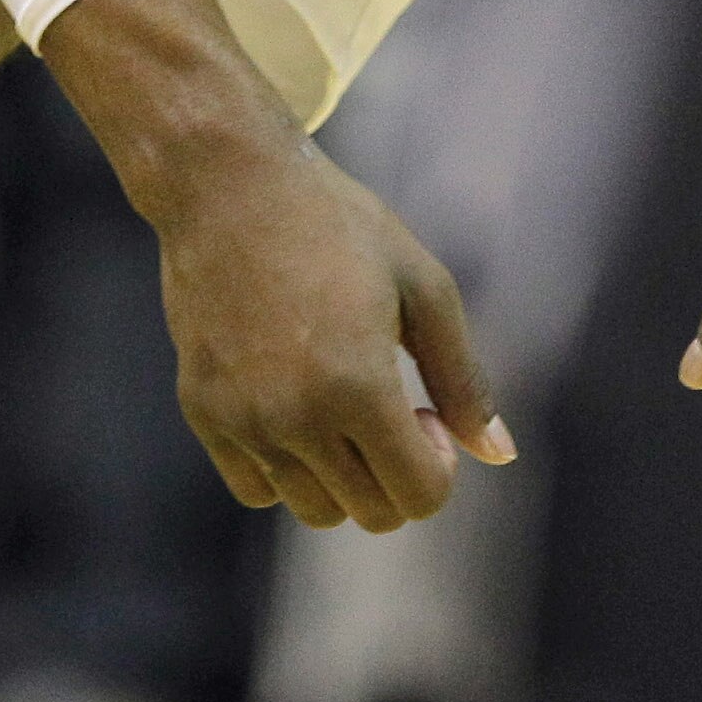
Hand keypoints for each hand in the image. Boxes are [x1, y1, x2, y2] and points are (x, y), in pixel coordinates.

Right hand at [149, 131, 515, 528]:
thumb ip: (464, 379)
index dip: (439, 466)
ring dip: (345, 476)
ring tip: (345, 403)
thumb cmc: (340, 225)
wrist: (230, 187)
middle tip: (394, 403)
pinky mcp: (202, 414)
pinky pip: (257, 490)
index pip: (418, 497)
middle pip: (370, 514)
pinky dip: (288, 470)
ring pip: (314, 510)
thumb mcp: (423, 287)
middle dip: (399, 473)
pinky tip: (298, 406)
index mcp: (357, 386)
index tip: (428, 412)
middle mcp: (293, 418)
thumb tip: (500, 455)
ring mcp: (241, 421)